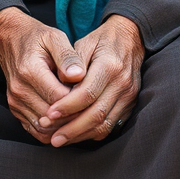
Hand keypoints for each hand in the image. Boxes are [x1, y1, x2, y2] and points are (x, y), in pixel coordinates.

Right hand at [0, 7, 86, 143]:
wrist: (11, 40)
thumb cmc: (36, 38)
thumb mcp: (54, 37)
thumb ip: (68, 56)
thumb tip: (79, 75)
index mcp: (30, 71)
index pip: (60, 98)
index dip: (79, 101)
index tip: (91, 94)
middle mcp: (20, 90)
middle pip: (52, 117)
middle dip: (73, 115)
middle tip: (89, 107)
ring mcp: (15, 102)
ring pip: (45, 128)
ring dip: (64, 126)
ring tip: (79, 114)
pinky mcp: (15, 110)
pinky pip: (36, 131)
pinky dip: (53, 131)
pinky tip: (65, 120)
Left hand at [40, 14, 143, 146]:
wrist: (130, 39)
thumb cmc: (102, 41)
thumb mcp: (84, 43)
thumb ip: (71, 64)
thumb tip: (58, 86)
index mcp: (110, 65)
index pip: (87, 93)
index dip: (67, 106)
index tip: (49, 114)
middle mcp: (122, 83)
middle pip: (96, 114)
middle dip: (72, 129)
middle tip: (52, 137)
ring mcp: (129, 96)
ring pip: (104, 125)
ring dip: (81, 135)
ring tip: (60, 140)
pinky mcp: (130, 105)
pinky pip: (111, 126)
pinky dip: (92, 134)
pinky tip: (76, 135)